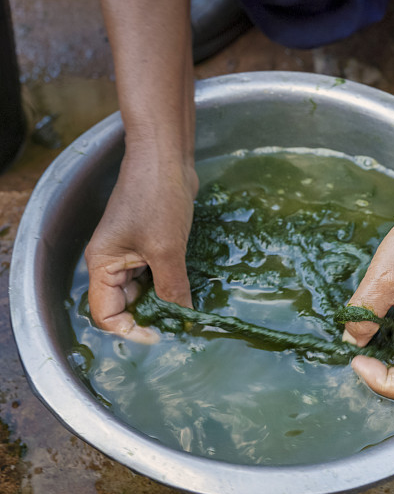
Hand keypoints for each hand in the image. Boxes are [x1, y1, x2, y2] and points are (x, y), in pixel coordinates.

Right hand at [85, 149, 197, 343]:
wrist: (167, 158)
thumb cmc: (158, 199)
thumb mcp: (167, 250)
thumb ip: (172, 288)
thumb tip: (183, 319)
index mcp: (102, 265)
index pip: (107, 314)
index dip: (132, 329)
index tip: (163, 335)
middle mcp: (112, 262)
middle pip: (126, 305)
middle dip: (151, 318)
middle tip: (182, 326)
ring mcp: (131, 253)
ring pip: (144, 291)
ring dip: (164, 302)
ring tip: (190, 312)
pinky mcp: (150, 244)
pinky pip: (157, 274)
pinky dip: (171, 285)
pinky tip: (192, 291)